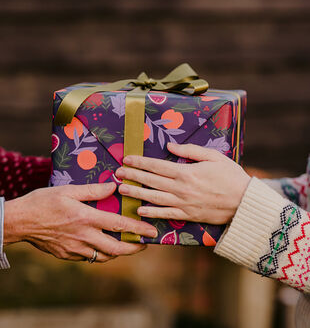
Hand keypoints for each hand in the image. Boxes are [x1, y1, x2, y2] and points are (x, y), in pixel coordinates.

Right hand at [4, 183, 157, 262]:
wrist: (20, 221)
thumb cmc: (43, 202)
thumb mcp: (68, 190)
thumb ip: (93, 190)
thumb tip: (113, 186)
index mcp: (86, 218)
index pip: (119, 225)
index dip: (138, 229)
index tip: (151, 232)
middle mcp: (84, 236)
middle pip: (116, 248)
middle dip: (134, 248)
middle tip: (144, 244)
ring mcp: (75, 249)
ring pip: (104, 256)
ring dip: (118, 252)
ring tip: (126, 245)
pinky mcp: (67, 255)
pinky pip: (89, 257)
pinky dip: (100, 253)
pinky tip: (102, 246)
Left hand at [115, 143, 250, 224]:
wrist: (245, 203)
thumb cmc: (231, 176)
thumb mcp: (214, 157)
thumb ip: (190, 151)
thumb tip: (170, 146)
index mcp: (186, 172)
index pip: (156, 166)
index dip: (140, 162)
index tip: (127, 159)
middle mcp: (180, 188)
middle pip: (151, 181)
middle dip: (132, 176)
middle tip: (117, 173)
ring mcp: (183, 203)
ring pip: (154, 198)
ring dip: (136, 193)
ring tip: (121, 190)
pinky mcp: (187, 215)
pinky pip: (166, 214)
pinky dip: (152, 213)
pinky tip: (140, 210)